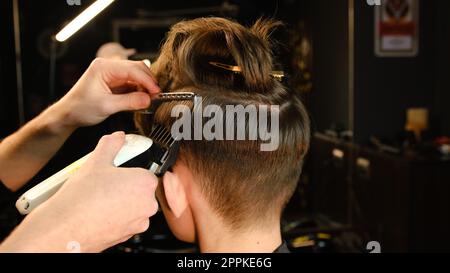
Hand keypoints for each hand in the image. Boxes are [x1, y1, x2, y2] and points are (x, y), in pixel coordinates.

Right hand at [0, 132, 158, 251]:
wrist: (64, 228)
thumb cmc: (81, 198)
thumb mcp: (96, 161)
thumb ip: (111, 144)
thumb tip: (118, 137)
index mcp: (145, 183)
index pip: (146, 171)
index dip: (130, 169)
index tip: (118, 170)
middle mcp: (148, 205)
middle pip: (141, 189)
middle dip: (126, 185)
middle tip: (106, 183)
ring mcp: (139, 222)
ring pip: (134, 206)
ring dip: (121, 202)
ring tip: (100, 198)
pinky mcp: (128, 236)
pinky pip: (126, 221)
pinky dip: (116, 217)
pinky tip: (99, 212)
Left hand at [55, 58, 159, 128]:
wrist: (68, 114)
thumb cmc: (80, 108)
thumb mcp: (106, 106)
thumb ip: (129, 102)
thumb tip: (148, 99)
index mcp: (103, 67)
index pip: (132, 69)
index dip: (147, 81)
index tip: (156, 92)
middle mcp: (108, 67)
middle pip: (137, 68)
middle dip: (148, 82)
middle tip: (155, 96)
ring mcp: (112, 74)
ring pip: (136, 75)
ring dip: (144, 87)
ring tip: (149, 99)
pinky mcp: (115, 82)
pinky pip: (132, 83)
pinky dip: (139, 90)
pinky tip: (142, 99)